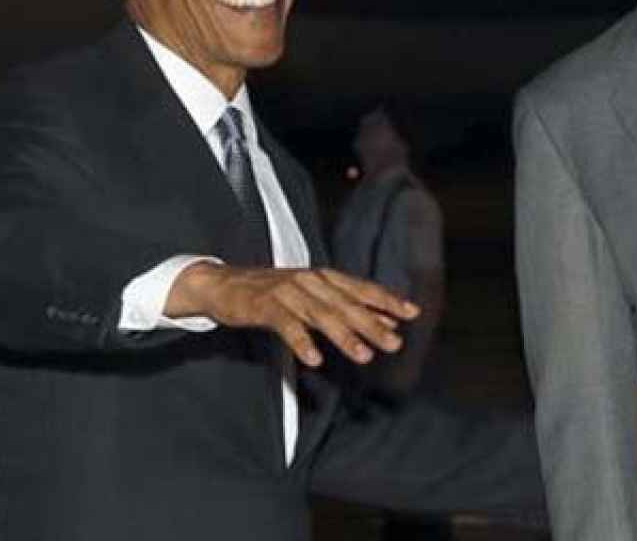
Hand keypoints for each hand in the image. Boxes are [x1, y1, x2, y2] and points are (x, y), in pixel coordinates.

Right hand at [167, 263, 418, 367]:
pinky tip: (314, 360)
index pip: (362, 289)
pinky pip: (286, 325)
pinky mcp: (264, 305)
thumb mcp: (314, 297)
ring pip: (321, 315)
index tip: (412, 313)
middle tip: (394, 343)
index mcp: (324, 277)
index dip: (387, 300)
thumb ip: (348, 307)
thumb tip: (389, 320)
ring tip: (363, 356)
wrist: (223, 284)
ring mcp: (287, 291)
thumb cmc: (274, 294)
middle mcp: (310, 280)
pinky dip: (301, 342)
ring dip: (344, 336)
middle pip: (347, 304)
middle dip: (372, 324)